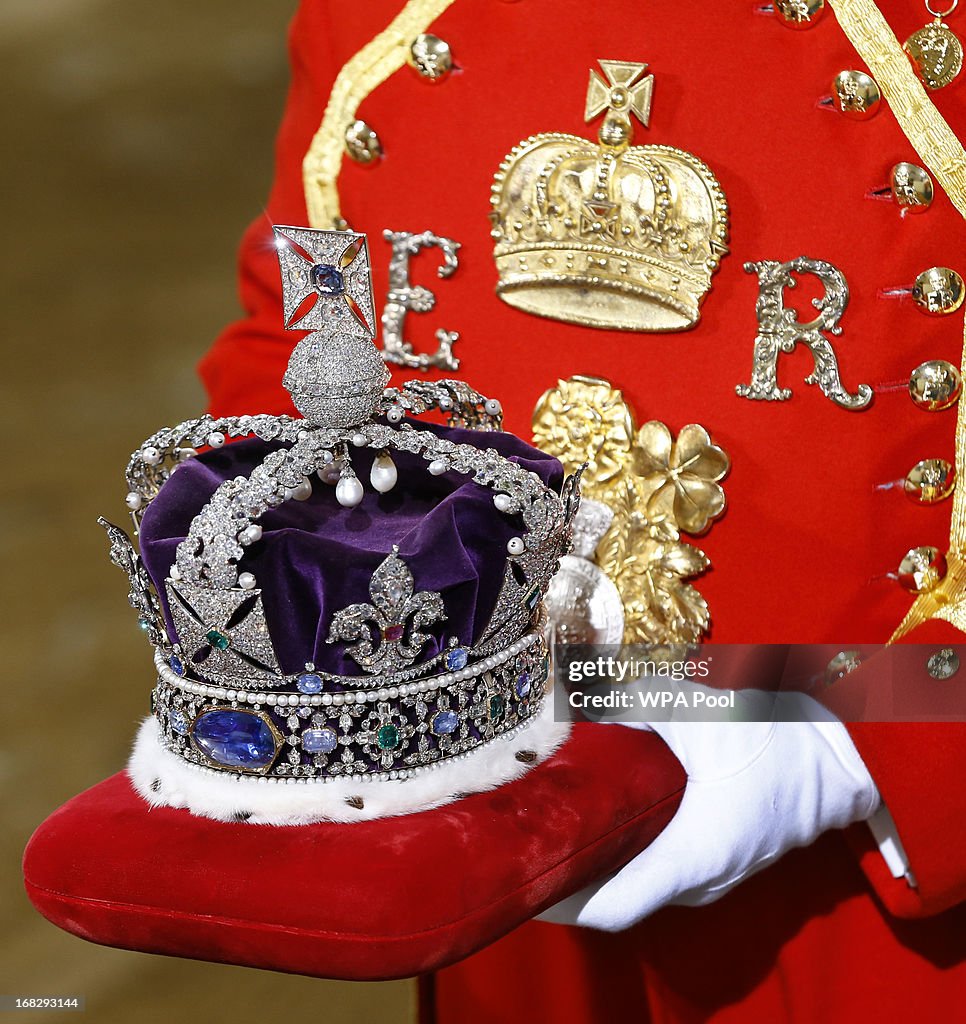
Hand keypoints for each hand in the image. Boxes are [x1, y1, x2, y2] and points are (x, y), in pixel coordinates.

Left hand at [538, 688, 880, 930]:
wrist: (842, 750)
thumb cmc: (768, 735)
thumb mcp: (688, 711)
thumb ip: (625, 705)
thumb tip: (572, 697)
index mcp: (690, 857)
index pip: (609, 909)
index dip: (562, 899)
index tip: (527, 879)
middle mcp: (701, 881)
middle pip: (620, 895)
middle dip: (576, 872)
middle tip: (534, 837)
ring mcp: (718, 877)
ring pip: (644, 883)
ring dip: (606, 862)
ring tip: (565, 826)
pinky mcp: (726, 861)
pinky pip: (666, 870)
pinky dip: (634, 854)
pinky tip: (613, 820)